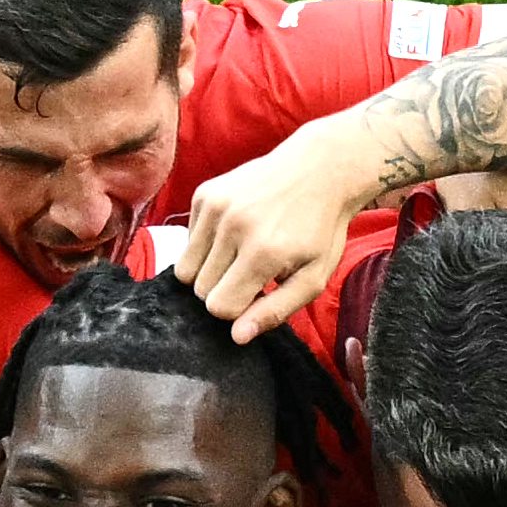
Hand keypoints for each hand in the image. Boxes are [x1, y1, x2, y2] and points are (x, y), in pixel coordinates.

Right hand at [176, 119, 376, 343]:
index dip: (237, 309)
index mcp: (263, 252)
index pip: (220, 306)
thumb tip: (236, 337)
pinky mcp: (205, 193)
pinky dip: (205, 244)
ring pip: (185, 269)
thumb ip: (276, 310)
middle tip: (250, 273)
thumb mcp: (313, 278)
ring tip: (238, 256)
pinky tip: (234, 232)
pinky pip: (187, 241)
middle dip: (222, 290)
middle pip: (200, 290)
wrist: (320, 169)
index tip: (256, 294)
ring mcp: (216, 206)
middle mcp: (233, 227)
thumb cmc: (320, 230)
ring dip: (209, 271)